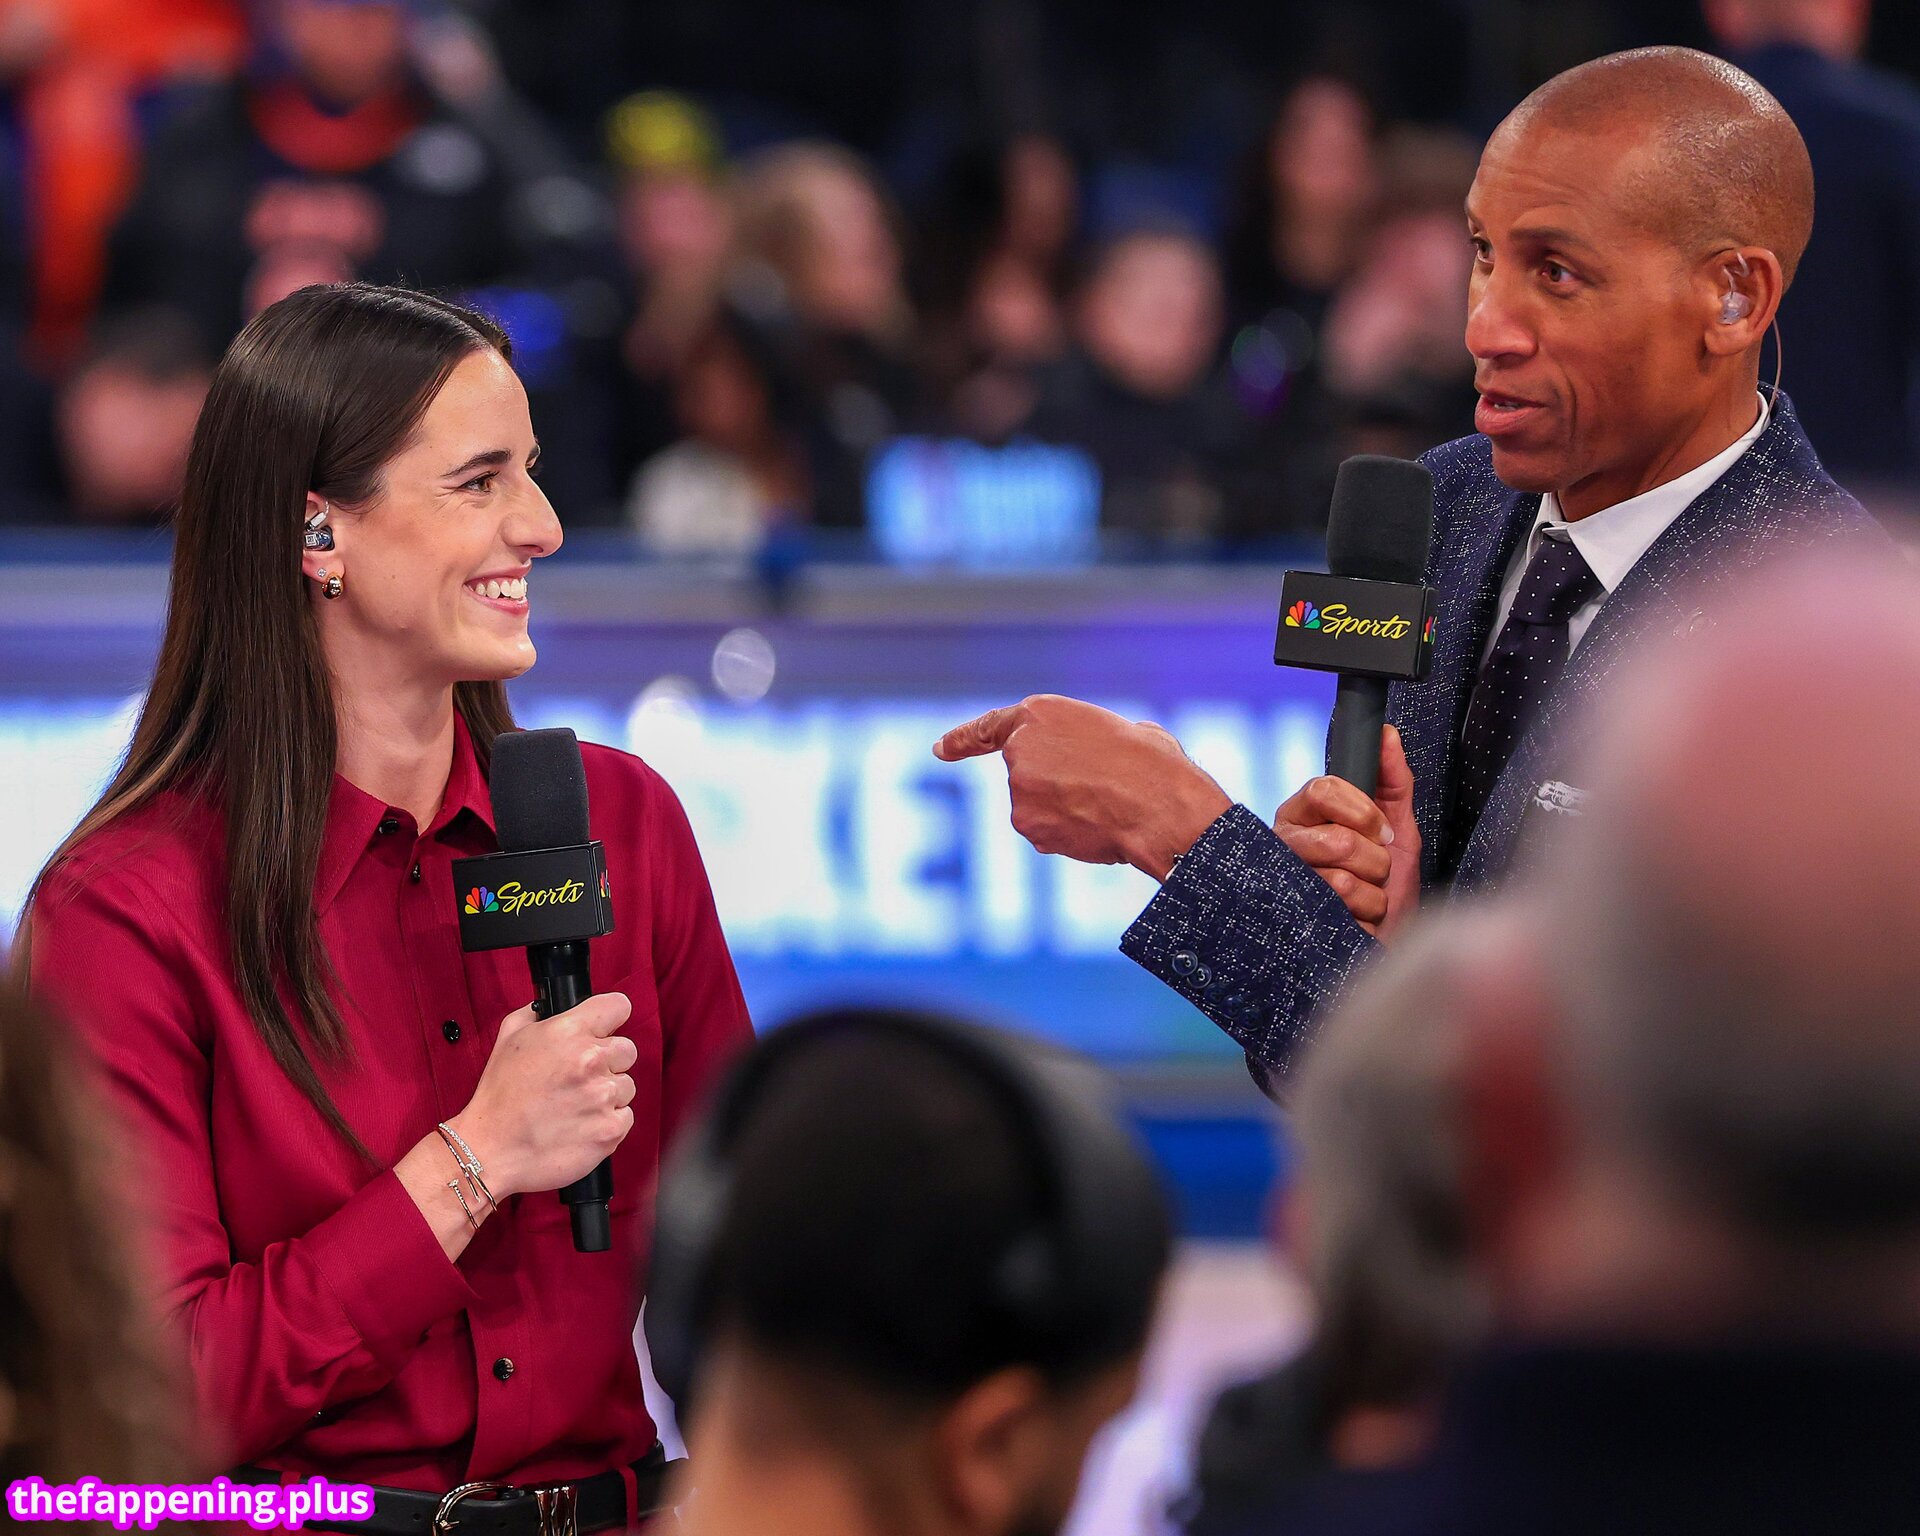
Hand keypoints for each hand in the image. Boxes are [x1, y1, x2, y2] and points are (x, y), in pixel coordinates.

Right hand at [449, 992, 637, 1197]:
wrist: (492, 1150)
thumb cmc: (499, 1098)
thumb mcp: (508, 1039)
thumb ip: (534, 1015)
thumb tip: (547, 1007)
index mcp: (569, 1032)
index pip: (618, 1007)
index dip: (610, 1018)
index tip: (603, 1028)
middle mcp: (591, 1061)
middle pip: (627, 1049)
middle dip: (608, 1061)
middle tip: (580, 1077)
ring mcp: (603, 1096)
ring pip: (626, 1085)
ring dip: (607, 1094)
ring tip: (575, 1105)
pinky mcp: (610, 1129)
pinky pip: (625, 1116)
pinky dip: (608, 1122)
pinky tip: (581, 1124)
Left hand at [935, 694, 1232, 879]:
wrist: (1158, 804)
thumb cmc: (1153, 765)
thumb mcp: (1123, 731)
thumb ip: (1089, 743)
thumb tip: (1094, 766)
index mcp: (1041, 714)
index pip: (990, 728)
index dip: (963, 740)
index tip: (941, 750)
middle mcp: (1019, 749)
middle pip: (1027, 776)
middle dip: (1055, 787)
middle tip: (1102, 789)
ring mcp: (1017, 789)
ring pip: (1037, 808)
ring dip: (1066, 811)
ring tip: (1107, 805)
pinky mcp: (1026, 823)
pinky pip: (1046, 833)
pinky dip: (1068, 835)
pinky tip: (1098, 827)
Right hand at [1273, 726, 1420, 939]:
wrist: (1389, 941)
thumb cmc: (1390, 886)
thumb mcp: (1400, 828)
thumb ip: (1393, 780)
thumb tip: (1388, 734)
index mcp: (1306, 813)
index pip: (1323, 789)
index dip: (1362, 811)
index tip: (1383, 831)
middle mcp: (1286, 843)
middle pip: (1336, 839)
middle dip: (1375, 861)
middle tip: (1376, 871)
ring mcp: (1285, 881)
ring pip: (1338, 878)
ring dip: (1372, 894)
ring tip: (1368, 898)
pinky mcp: (1290, 914)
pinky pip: (1337, 910)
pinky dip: (1363, 916)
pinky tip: (1356, 919)